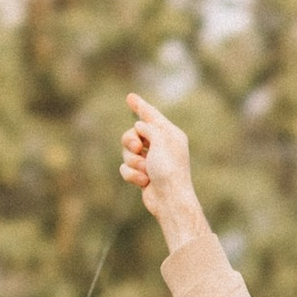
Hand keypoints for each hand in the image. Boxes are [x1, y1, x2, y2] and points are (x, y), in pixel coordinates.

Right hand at [121, 93, 207, 250]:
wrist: (169, 200)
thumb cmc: (169, 169)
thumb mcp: (161, 141)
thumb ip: (148, 128)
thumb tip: (139, 126)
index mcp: (170, 135)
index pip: (152, 116)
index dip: (140, 106)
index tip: (129, 96)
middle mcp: (160, 146)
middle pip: (133, 134)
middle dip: (130, 141)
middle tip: (137, 148)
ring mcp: (151, 161)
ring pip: (127, 152)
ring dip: (133, 161)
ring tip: (144, 170)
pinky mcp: (142, 174)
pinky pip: (126, 168)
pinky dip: (132, 175)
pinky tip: (144, 182)